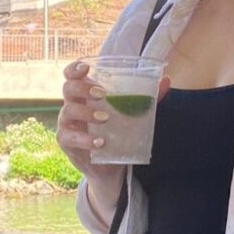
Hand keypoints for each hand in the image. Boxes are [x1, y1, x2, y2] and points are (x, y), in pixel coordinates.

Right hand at [57, 60, 171, 184]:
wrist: (111, 166)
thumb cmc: (116, 132)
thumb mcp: (131, 115)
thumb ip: (146, 99)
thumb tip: (166, 80)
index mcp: (85, 94)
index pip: (72, 75)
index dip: (75, 68)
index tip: (86, 67)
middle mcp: (73, 105)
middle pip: (68, 88)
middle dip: (83, 88)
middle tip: (102, 94)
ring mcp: (67, 124)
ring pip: (68, 111)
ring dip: (87, 113)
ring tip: (106, 119)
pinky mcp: (67, 142)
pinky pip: (70, 137)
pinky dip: (85, 139)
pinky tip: (100, 142)